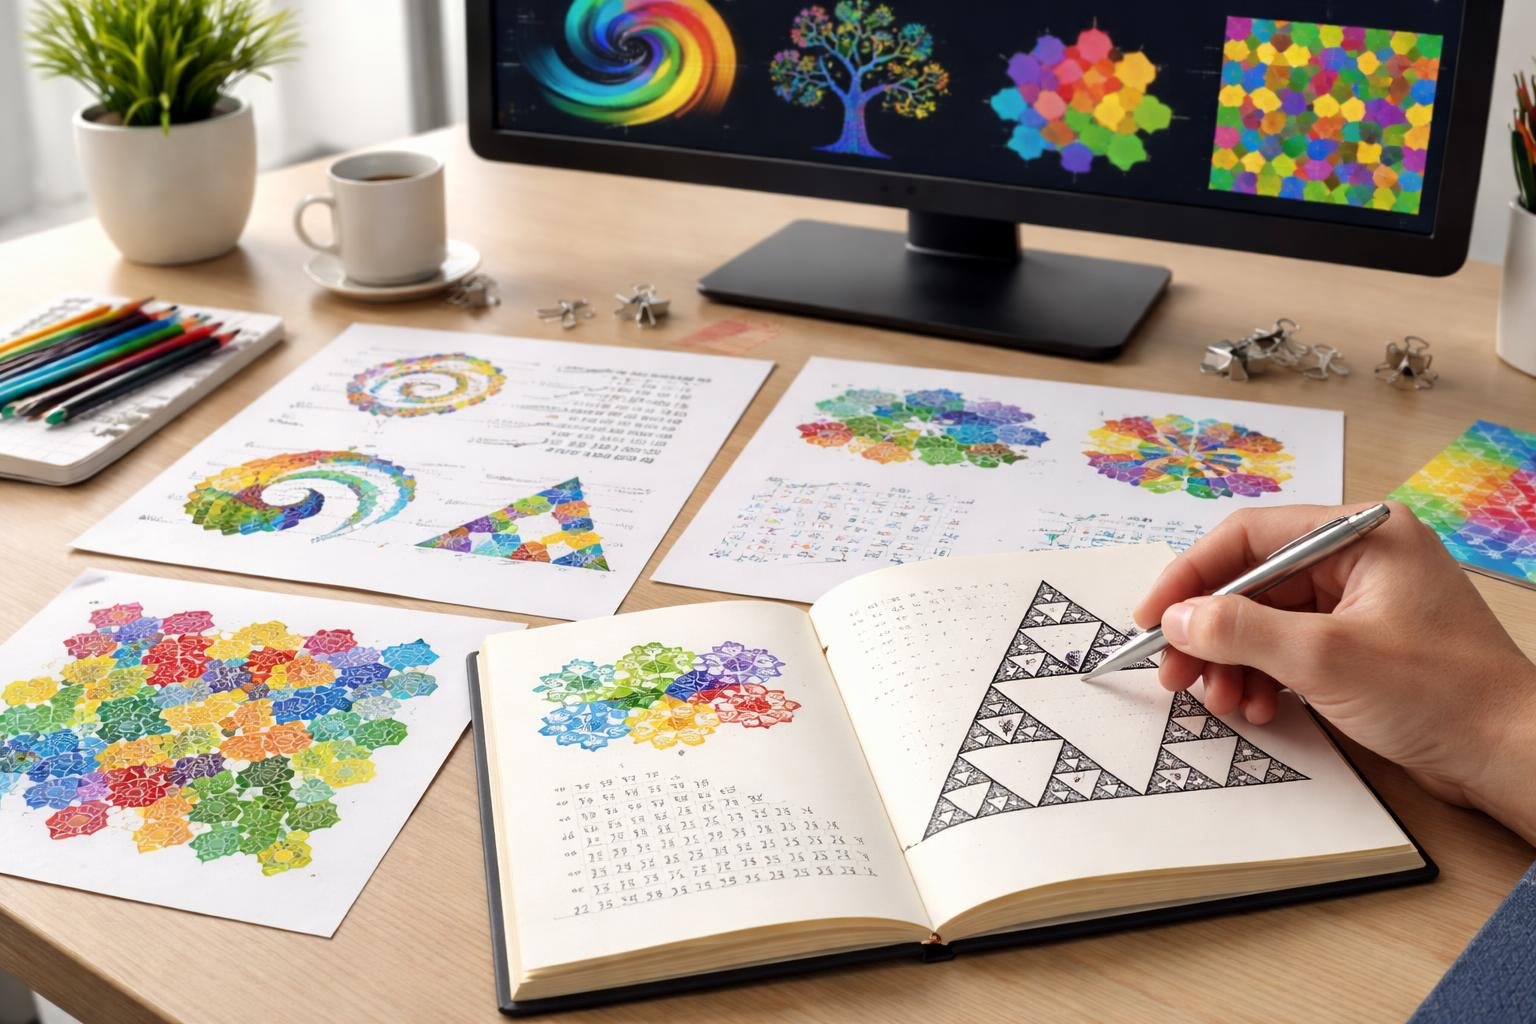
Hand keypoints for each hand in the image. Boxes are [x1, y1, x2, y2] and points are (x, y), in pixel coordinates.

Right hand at [1133, 502, 1535, 843]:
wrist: (1511, 755)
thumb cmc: (1440, 694)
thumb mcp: (1324, 657)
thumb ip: (1240, 629)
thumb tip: (1177, 618)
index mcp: (1361, 535)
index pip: (1250, 537)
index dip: (1191, 576)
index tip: (1152, 616)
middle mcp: (1359, 559)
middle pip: (1253, 581)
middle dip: (1209, 631)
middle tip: (1173, 671)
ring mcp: (1360, 603)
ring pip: (1265, 620)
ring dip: (1233, 662)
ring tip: (1222, 701)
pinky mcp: (1360, 646)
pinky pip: (1289, 649)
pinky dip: (1263, 677)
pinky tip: (1257, 708)